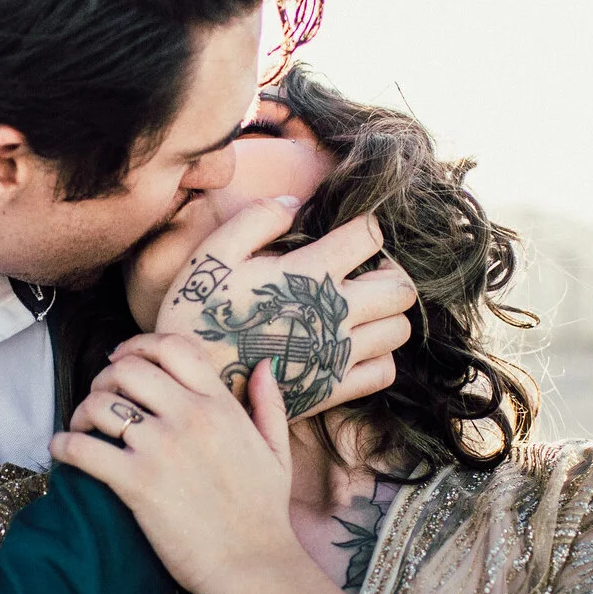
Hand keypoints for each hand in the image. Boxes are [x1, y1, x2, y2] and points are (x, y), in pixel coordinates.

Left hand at [50, 336, 306, 593]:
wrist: (254, 565)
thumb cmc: (264, 513)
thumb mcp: (277, 451)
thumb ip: (269, 403)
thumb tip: (263, 365)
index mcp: (221, 405)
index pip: (173, 348)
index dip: (139, 345)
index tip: (121, 358)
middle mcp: (190, 416)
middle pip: (128, 369)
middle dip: (104, 378)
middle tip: (99, 399)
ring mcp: (162, 448)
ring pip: (101, 403)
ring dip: (83, 411)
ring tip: (82, 428)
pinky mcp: (138, 482)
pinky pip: (84, 449)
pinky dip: (64, 445)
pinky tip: (63, 451)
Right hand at [153, 198, 415, 419]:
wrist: (190, 386)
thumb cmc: (197, 315)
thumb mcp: (213, 255)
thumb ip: (256, 219)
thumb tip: (294, 203)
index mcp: (308, 274)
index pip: (370, 236)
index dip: (365, 227)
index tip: (349, 234)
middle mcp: (334, 314)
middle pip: (402, 288)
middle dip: (389, 273)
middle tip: (366, 273)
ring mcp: (338, 355)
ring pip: (400, 330)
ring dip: (387, 315)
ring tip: (361, 310)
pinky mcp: (334, 390)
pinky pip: (384, 371)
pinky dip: (379, 356)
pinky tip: (353, 346)